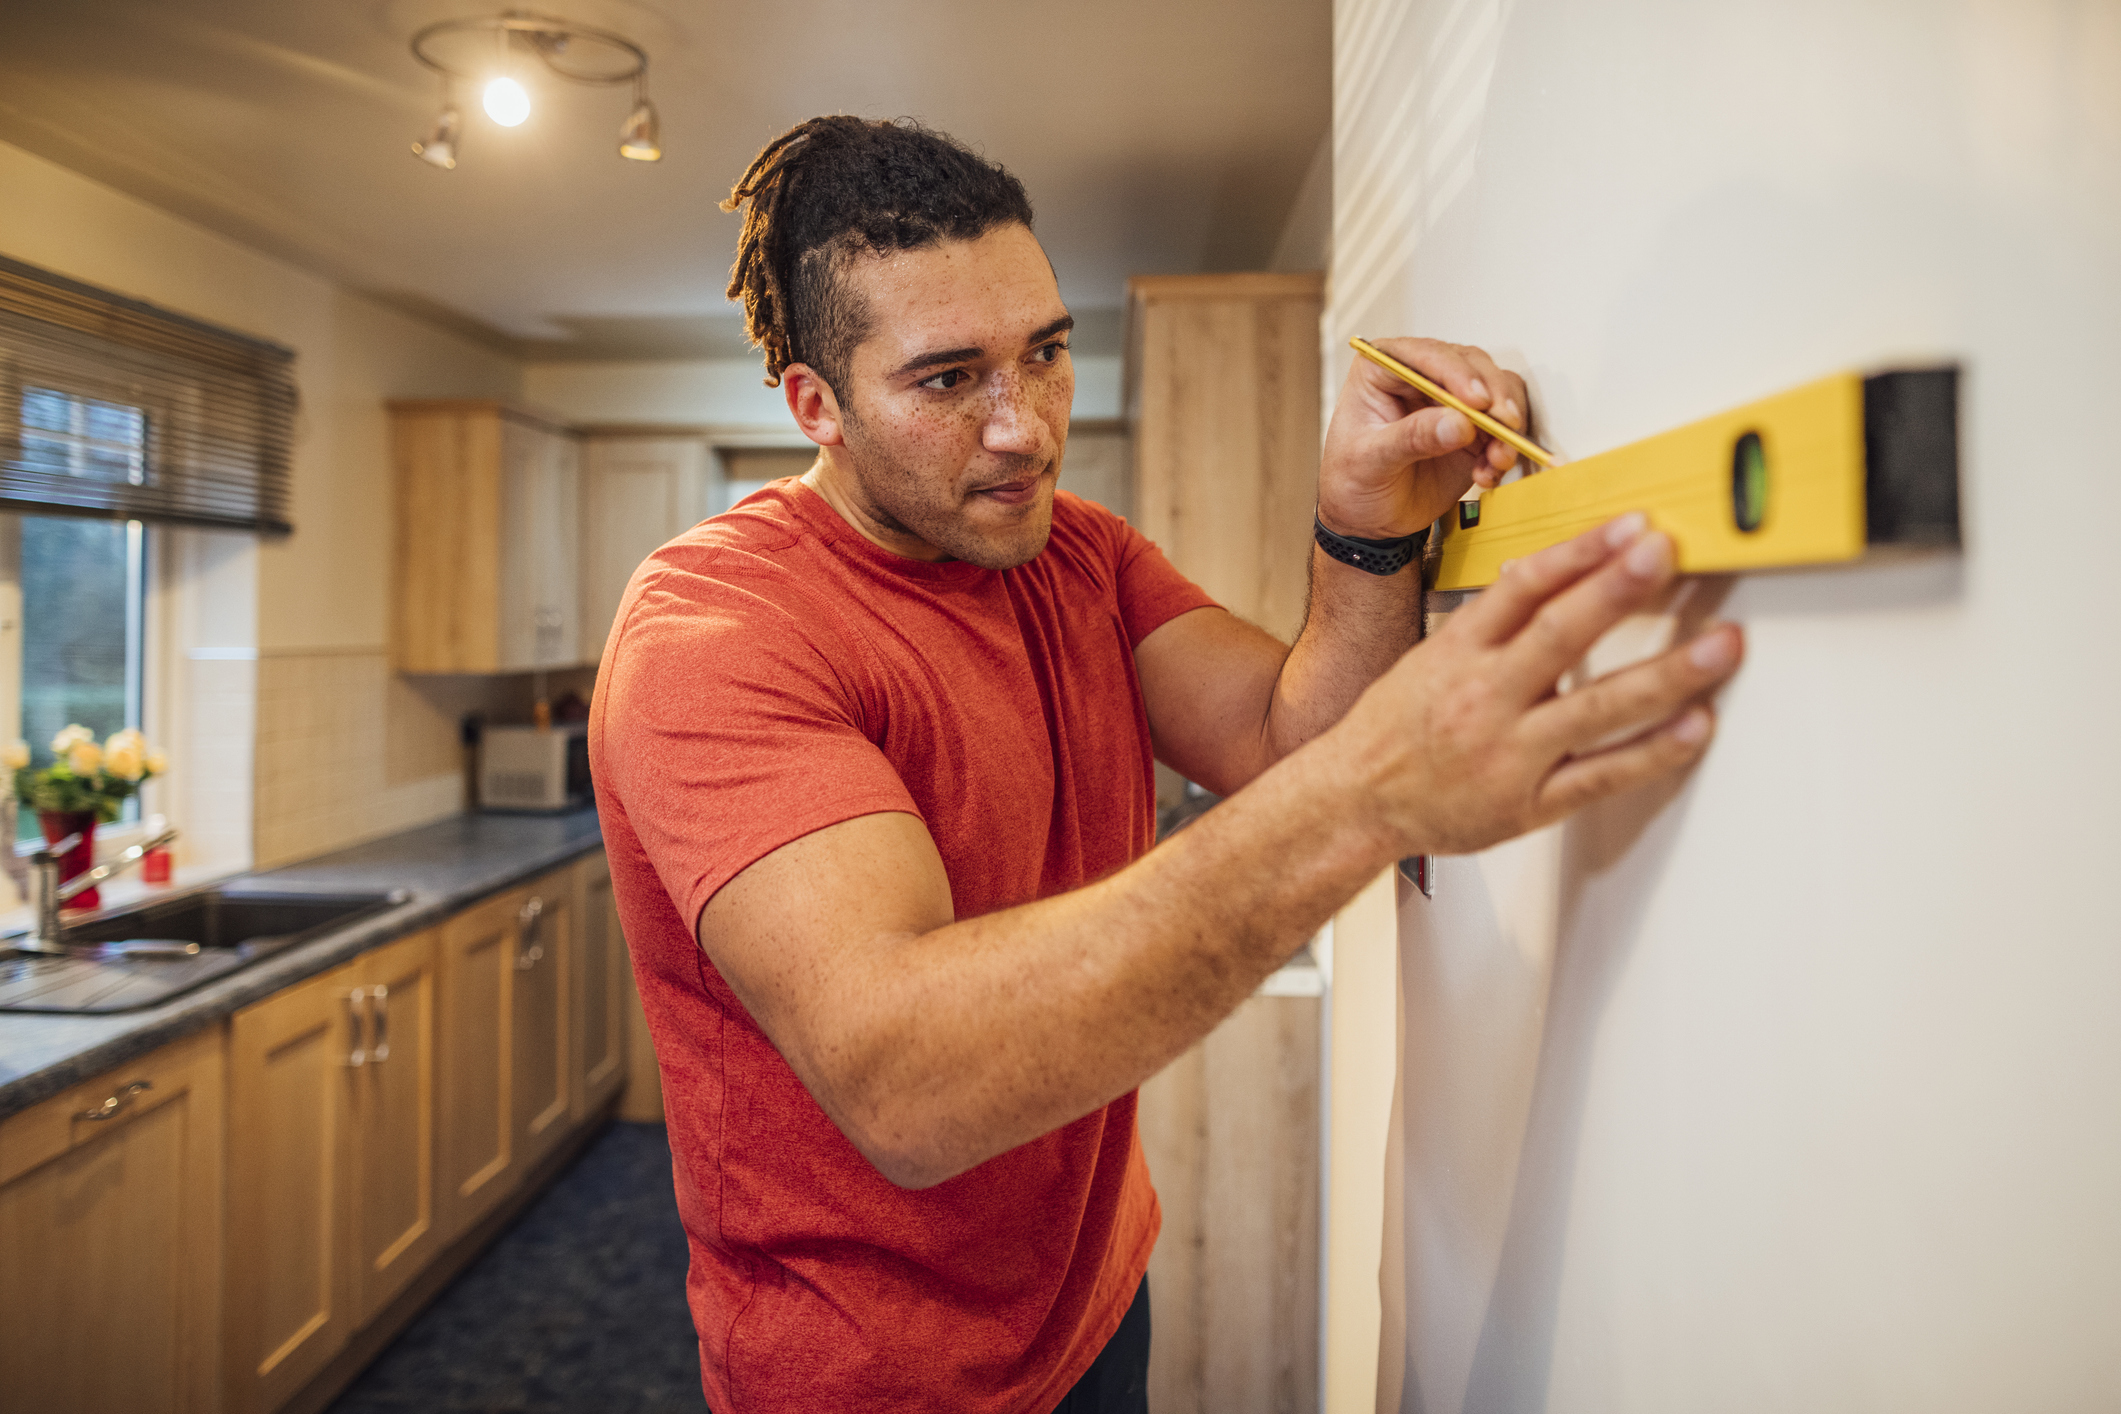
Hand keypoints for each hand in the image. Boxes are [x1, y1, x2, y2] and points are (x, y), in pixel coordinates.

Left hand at [1317, 337, 1530, 538]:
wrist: (1367, 520)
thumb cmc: (1351, 482)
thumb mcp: (1370, 461)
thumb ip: (1411, 438)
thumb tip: (1458, 423)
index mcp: (1383, 370)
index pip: (1424, 356)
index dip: (1455, 373)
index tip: (1476, 401)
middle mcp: (1421, 377)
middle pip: (1471, 365)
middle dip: (1493, 395)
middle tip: (1503, 424)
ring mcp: (1450, 401)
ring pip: (1496, 392)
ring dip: (1504, 424)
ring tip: (1498, 458)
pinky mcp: (1472, 429)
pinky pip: (1502, 427)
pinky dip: (1504, 448)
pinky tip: (1488, 473)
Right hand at [1333, 514, 1744, 854]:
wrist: (1355, 801)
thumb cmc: (1394, 728)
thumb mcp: (1431, 658)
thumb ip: (1495, 622)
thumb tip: (1556, 571)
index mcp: (1458, 653)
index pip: (1522, 587)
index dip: (1580, 551)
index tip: (1629, 524)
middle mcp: (1484, 698)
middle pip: (1560, 635)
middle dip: (1619, 590)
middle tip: (1669, 552)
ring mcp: (1509, 753)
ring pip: (1597, 708)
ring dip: (1667, 674)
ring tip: (1721, 644)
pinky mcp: (1530, 804)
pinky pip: (1602, 774)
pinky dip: (1654, 751)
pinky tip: (1696, 725)